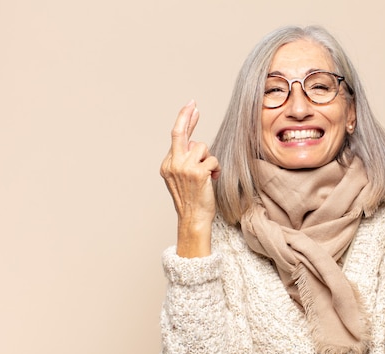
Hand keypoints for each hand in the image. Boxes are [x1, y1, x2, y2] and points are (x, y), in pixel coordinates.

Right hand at [160, 100, 220, 256]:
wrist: (193, 219)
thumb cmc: (192, 200)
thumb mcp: (183, 178)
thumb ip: (185, 159)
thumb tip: (194, 142)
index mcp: (167, 164)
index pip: (177, 137)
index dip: (185, 121)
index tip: (191, 108)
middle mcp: (172, 164)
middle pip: (180, 133)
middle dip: (186, 115)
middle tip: (193, 103)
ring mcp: (184, 168)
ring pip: (202, 147)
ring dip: (209, 158)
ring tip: (209, 174)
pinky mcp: (197, 173)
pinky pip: (213, 159)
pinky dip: (216, 168)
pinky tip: (213, 179)